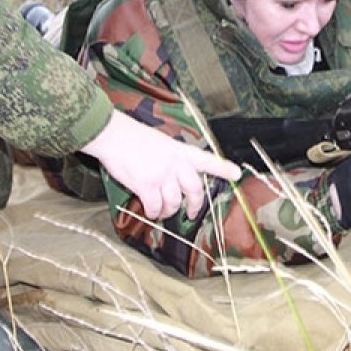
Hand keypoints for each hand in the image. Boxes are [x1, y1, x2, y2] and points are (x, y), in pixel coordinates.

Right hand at [81, 110, 240, 220]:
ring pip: (174, 203)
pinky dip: (153, 213)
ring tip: (162, 212)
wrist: (114, 136)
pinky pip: (155, 207)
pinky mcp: (147, 186)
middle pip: (195, 190)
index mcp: (181, 151)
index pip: (207, 160)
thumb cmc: (134, 138)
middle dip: (195, 206)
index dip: (223, 168)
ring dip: (168, 212)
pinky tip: (149, 211)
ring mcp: (162, 175)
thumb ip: (173, 159)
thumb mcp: (162, 143)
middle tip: (191, 213)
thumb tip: (175, 178)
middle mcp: (176, 164)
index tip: (237, 174)